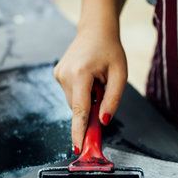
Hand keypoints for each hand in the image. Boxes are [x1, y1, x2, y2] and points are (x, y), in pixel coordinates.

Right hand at [54, 27, 126, 151]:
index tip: (77, 148)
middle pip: (78, 108)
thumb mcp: (120, 75)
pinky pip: (71, 94)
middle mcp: (65, 74)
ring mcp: (58, 74)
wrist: (96, 30)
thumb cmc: (110, 50)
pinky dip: (81, 93)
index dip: (79, 131)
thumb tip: (103, 122)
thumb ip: (112, 100)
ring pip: (74, 102)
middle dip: (91, 108)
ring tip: (96, 80)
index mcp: (80, 73)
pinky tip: (88, 78)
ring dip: (86, 99)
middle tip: (103, 91)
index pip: (79, 110)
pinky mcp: (57, 74)